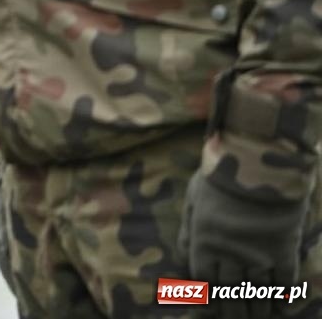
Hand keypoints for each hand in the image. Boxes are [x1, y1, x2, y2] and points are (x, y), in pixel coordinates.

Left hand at [180, 168, 310, 317]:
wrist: (256, 163)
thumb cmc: (218, 177)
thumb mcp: (192, 199)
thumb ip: (187, 230)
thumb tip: (181, 257)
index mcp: (204, 241)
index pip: (204, 279)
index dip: (207, 296)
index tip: (210, 307)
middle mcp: (230, 254)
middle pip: (231, 291)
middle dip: (232, 310)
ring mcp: (259, 253)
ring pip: (257, 291)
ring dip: (257, 308)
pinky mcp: (284, 249)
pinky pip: (284, 280)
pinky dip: (283, 295)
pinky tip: (281, 307)